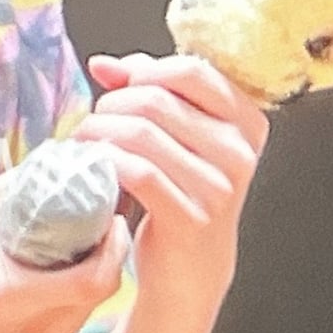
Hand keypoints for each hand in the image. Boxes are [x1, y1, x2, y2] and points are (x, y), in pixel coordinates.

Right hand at [0, 172, 131, 332]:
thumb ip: (9, 190)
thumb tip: (49, 162)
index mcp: (11, 297)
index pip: (92, 281)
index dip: (113, 247)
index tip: (113, 216)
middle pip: (98, 298)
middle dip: (108, 255)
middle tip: (102, 219)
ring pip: (85, 314)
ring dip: (92, 275)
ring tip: (80, 240)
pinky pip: (66, 325)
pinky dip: (72, 297)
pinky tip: (56, 271)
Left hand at [72, 53, 268, 331]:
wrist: (188, 268)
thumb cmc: (178, 188)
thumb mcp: (174, 131)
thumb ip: (144, 87)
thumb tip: (102, 64)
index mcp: (245, 122)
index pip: (191, 70)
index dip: (145, 71)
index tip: (123, 86)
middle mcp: (240, 153)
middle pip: (157, 98)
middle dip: (112, 104)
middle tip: (96, 121)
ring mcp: (219, 188)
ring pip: (141, 131)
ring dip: (100, 131)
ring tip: (87, 141)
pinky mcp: (192, 219)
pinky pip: (137, 171)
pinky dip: (106, 161)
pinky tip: (94, 165)